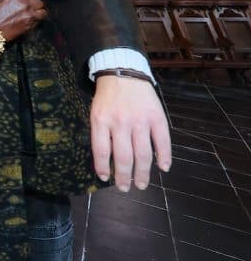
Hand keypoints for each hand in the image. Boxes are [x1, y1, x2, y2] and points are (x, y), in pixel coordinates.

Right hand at [0, 0, 46, 41]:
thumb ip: (12, 1)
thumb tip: (19, 4)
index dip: (28, 0)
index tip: (27, 3)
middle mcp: (24, 4)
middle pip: (39, 2)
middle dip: (36, 6)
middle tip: (33, 11)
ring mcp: (29, 14)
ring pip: (43, 12)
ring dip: (39, 14)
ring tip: (34, 18)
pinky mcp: (30, 25)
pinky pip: (39, 22)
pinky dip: (36, 23)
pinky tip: (30, 24)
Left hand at [90, 75, 170, 190]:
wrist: (123, 72)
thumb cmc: (108, 97)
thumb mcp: (96, 112)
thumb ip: (100, 134)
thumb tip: (103, 162)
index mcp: (101, 121)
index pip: (101, 151)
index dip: (103, 168)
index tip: (105, 178)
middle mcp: (120, 122)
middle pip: (124, 157)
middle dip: (124, 177)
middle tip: (126, 188)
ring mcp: (140, 120)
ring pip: (143, 154)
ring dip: (143, 173)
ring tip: (141, 184)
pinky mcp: (156, 117)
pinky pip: (162, 141)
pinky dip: (164, 156)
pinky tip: (163, 167)